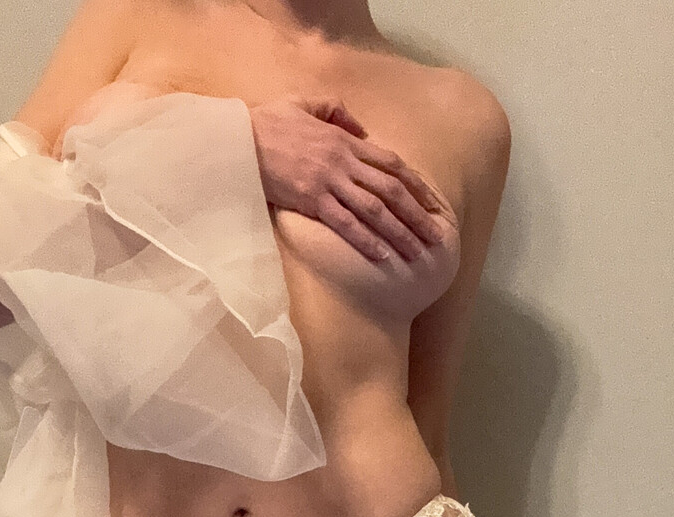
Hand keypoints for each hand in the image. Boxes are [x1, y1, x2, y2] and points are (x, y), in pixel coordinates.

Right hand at [249, 95, 449, 262]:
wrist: (238, 139)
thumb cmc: (268, 122)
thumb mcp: (305, 102)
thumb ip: (336, 109)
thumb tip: (361, 128)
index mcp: (345, 140)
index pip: (391, 164)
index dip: (416, 185)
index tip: (432, 204)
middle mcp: (343, 161)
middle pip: (391, 190)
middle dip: (416, 215)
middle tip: (435, 237)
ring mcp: (329, 182)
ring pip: (375, 210)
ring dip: (399, 233)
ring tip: (416, 253)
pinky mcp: (312, 201)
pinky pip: (346, 224)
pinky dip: (367, 242)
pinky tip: (383, 257)